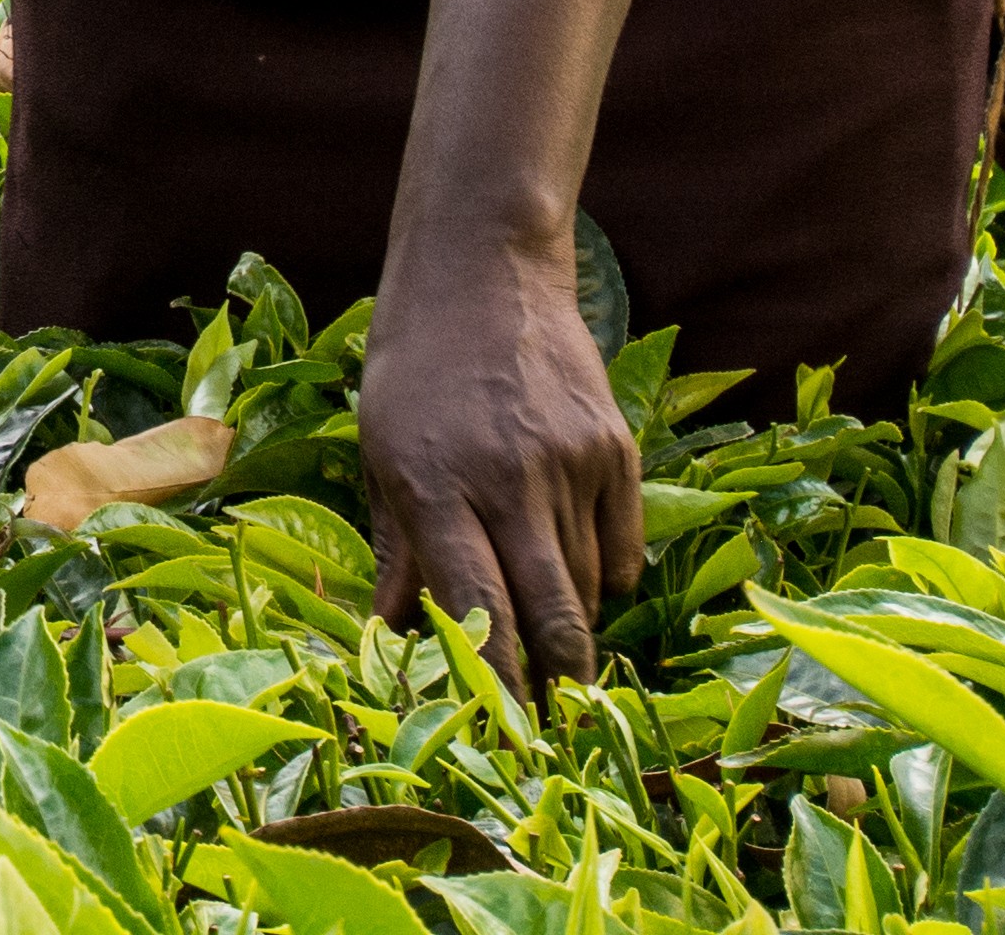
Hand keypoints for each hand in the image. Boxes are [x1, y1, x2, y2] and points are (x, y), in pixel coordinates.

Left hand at [354, 239, 642, 688]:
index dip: (497, 685)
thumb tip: (396, 636)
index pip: (476, 611)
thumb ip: (399, 548)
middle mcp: (506, 478)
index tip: (507, 738)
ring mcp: (570, 462)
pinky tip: (577, 567)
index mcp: (434, 485)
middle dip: (558, 682)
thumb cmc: (415, 365)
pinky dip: (606, 576)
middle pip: (552, 615)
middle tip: (553, 716)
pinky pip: (624, 550)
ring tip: (549, 623)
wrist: (483, 267)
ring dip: (571, 620)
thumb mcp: (380, 451)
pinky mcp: (615, 447)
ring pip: (588, 586)